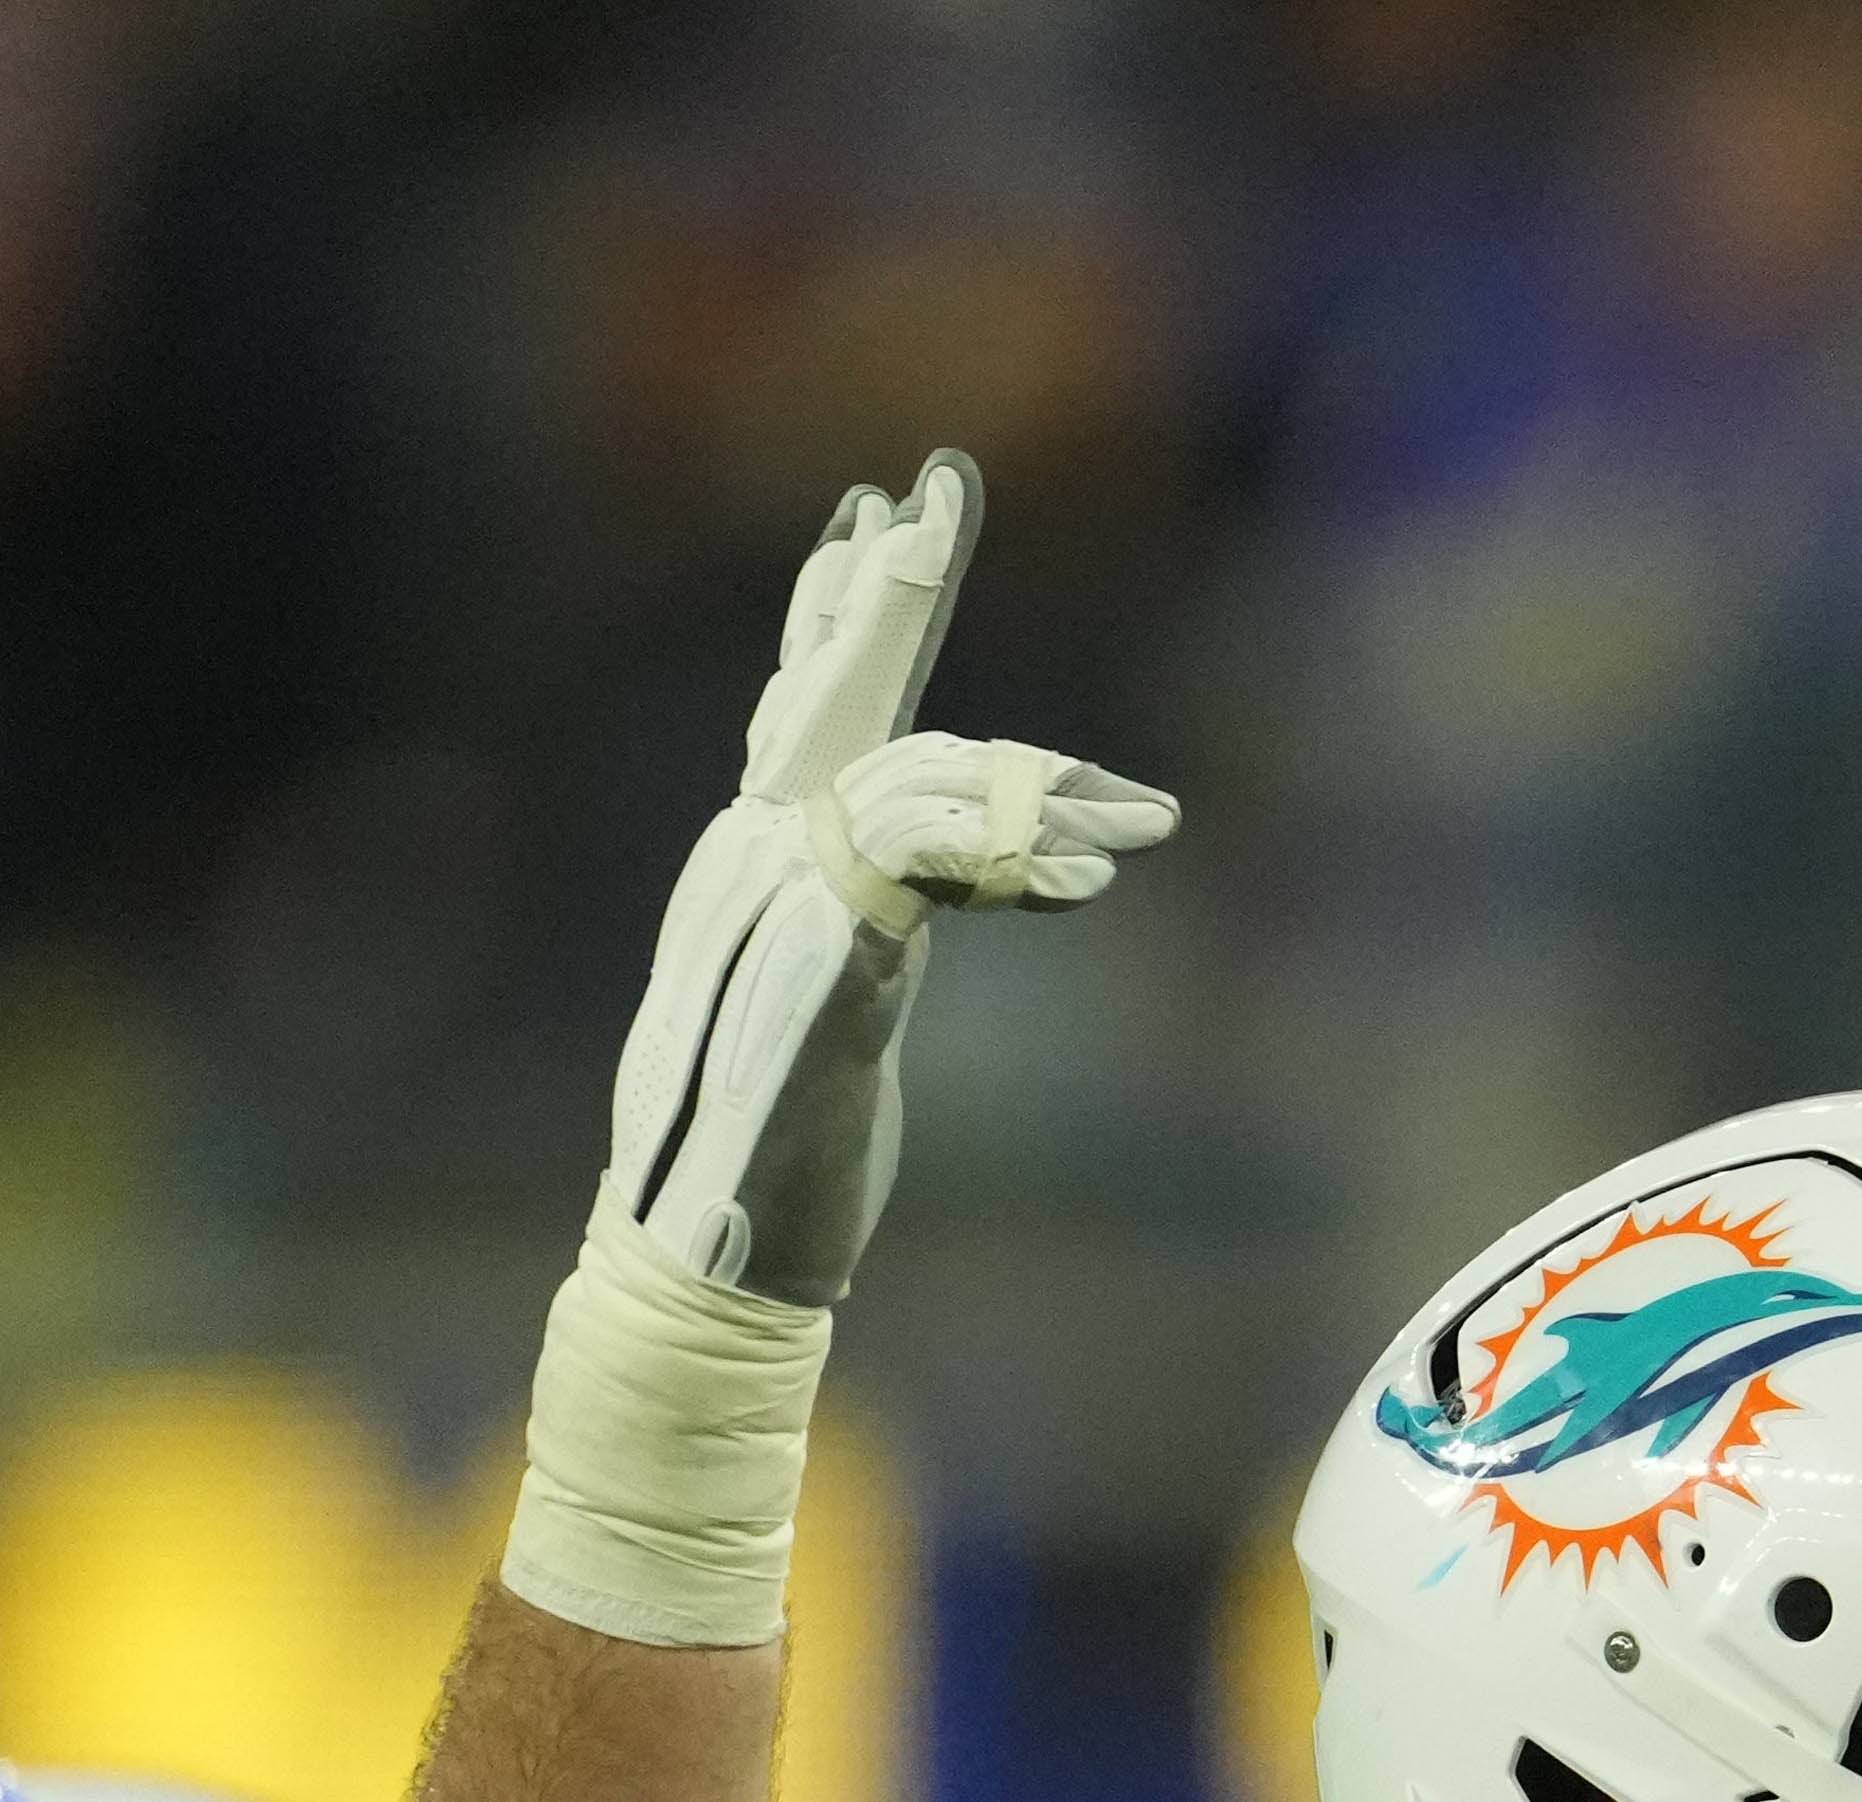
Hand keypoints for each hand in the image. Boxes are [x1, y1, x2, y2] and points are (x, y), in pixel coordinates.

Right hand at [591, 451, 1182, 1310]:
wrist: (716, 1251)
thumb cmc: (780, 1138)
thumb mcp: (842, 994)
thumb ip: (877, 910)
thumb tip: (933, 858)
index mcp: (764, 856)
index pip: (811, 703)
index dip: (848, 606)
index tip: (881, 509)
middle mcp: (759, 855)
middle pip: (845, 701)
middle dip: (894, 596)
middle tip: (939, 491)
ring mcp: (784, 905)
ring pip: (908, 779)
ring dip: (1039, 787)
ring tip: (1145, 820)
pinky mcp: (829, 965)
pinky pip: (921, 869)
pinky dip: (1014, 861)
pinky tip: (1093, 877)